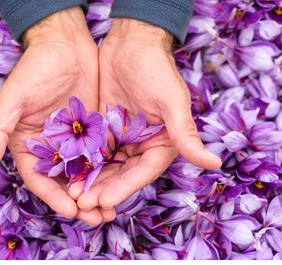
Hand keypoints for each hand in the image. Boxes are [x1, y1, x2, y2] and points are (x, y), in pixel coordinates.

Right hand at [0, 7, 112, 225]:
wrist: (65, 46)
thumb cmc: (34, 70)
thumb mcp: (13, 99)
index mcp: (29, 146)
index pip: (40, 180)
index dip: (54, 198)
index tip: (71, 211)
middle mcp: (52, 149)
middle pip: (66, 184)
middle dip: (80, 203)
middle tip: (98, 218)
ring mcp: (75, 143)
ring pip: (86, 175)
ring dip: (98, 193)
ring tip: (112, 211)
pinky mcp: (95, 133)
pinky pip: (103, 157)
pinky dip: (110, 173)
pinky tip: (122, 184)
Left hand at [77, 18, 221, 210]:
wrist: (130, 43)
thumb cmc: (155, 68)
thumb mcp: (171, 101)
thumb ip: (185, 133)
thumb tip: (214, 163)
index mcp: (162, 143)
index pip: (143, 172)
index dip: (125, 188)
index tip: (105, 200)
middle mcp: (141, 145)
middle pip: (121, 175)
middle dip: (103, 190)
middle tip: (82, 204)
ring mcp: (120, 138)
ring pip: (105, 167)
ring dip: (90, 182)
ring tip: (72, 196)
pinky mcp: (103, 129)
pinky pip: (91, 151)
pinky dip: (82, 164)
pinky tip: (67, 174)